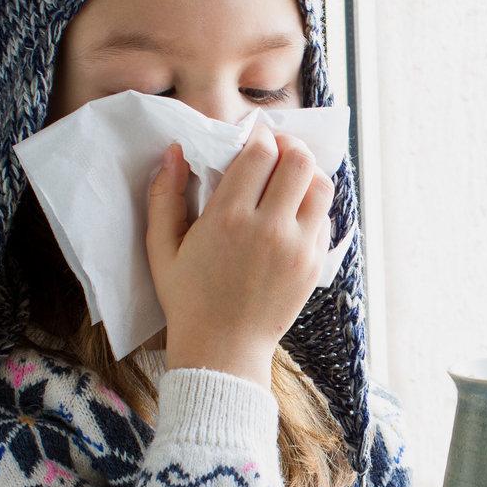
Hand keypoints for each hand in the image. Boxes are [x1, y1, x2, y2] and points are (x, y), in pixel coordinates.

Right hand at [146, 121, 333, 387]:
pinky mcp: (315, 264)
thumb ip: (164, 196)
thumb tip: (174, 151)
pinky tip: (293, 210)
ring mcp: (299, 247)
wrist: (223, 350)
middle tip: (275, 151)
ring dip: (307, 173)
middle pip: (299, 160)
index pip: (261, 152)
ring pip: (321, 185)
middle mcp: (270, 228)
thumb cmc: (187, 298)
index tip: (252, 138)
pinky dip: (313, 205)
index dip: (259, 136)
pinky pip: (325, 218)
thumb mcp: (161, 248)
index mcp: (229, 218)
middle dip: (288, 145)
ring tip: (289, 178)